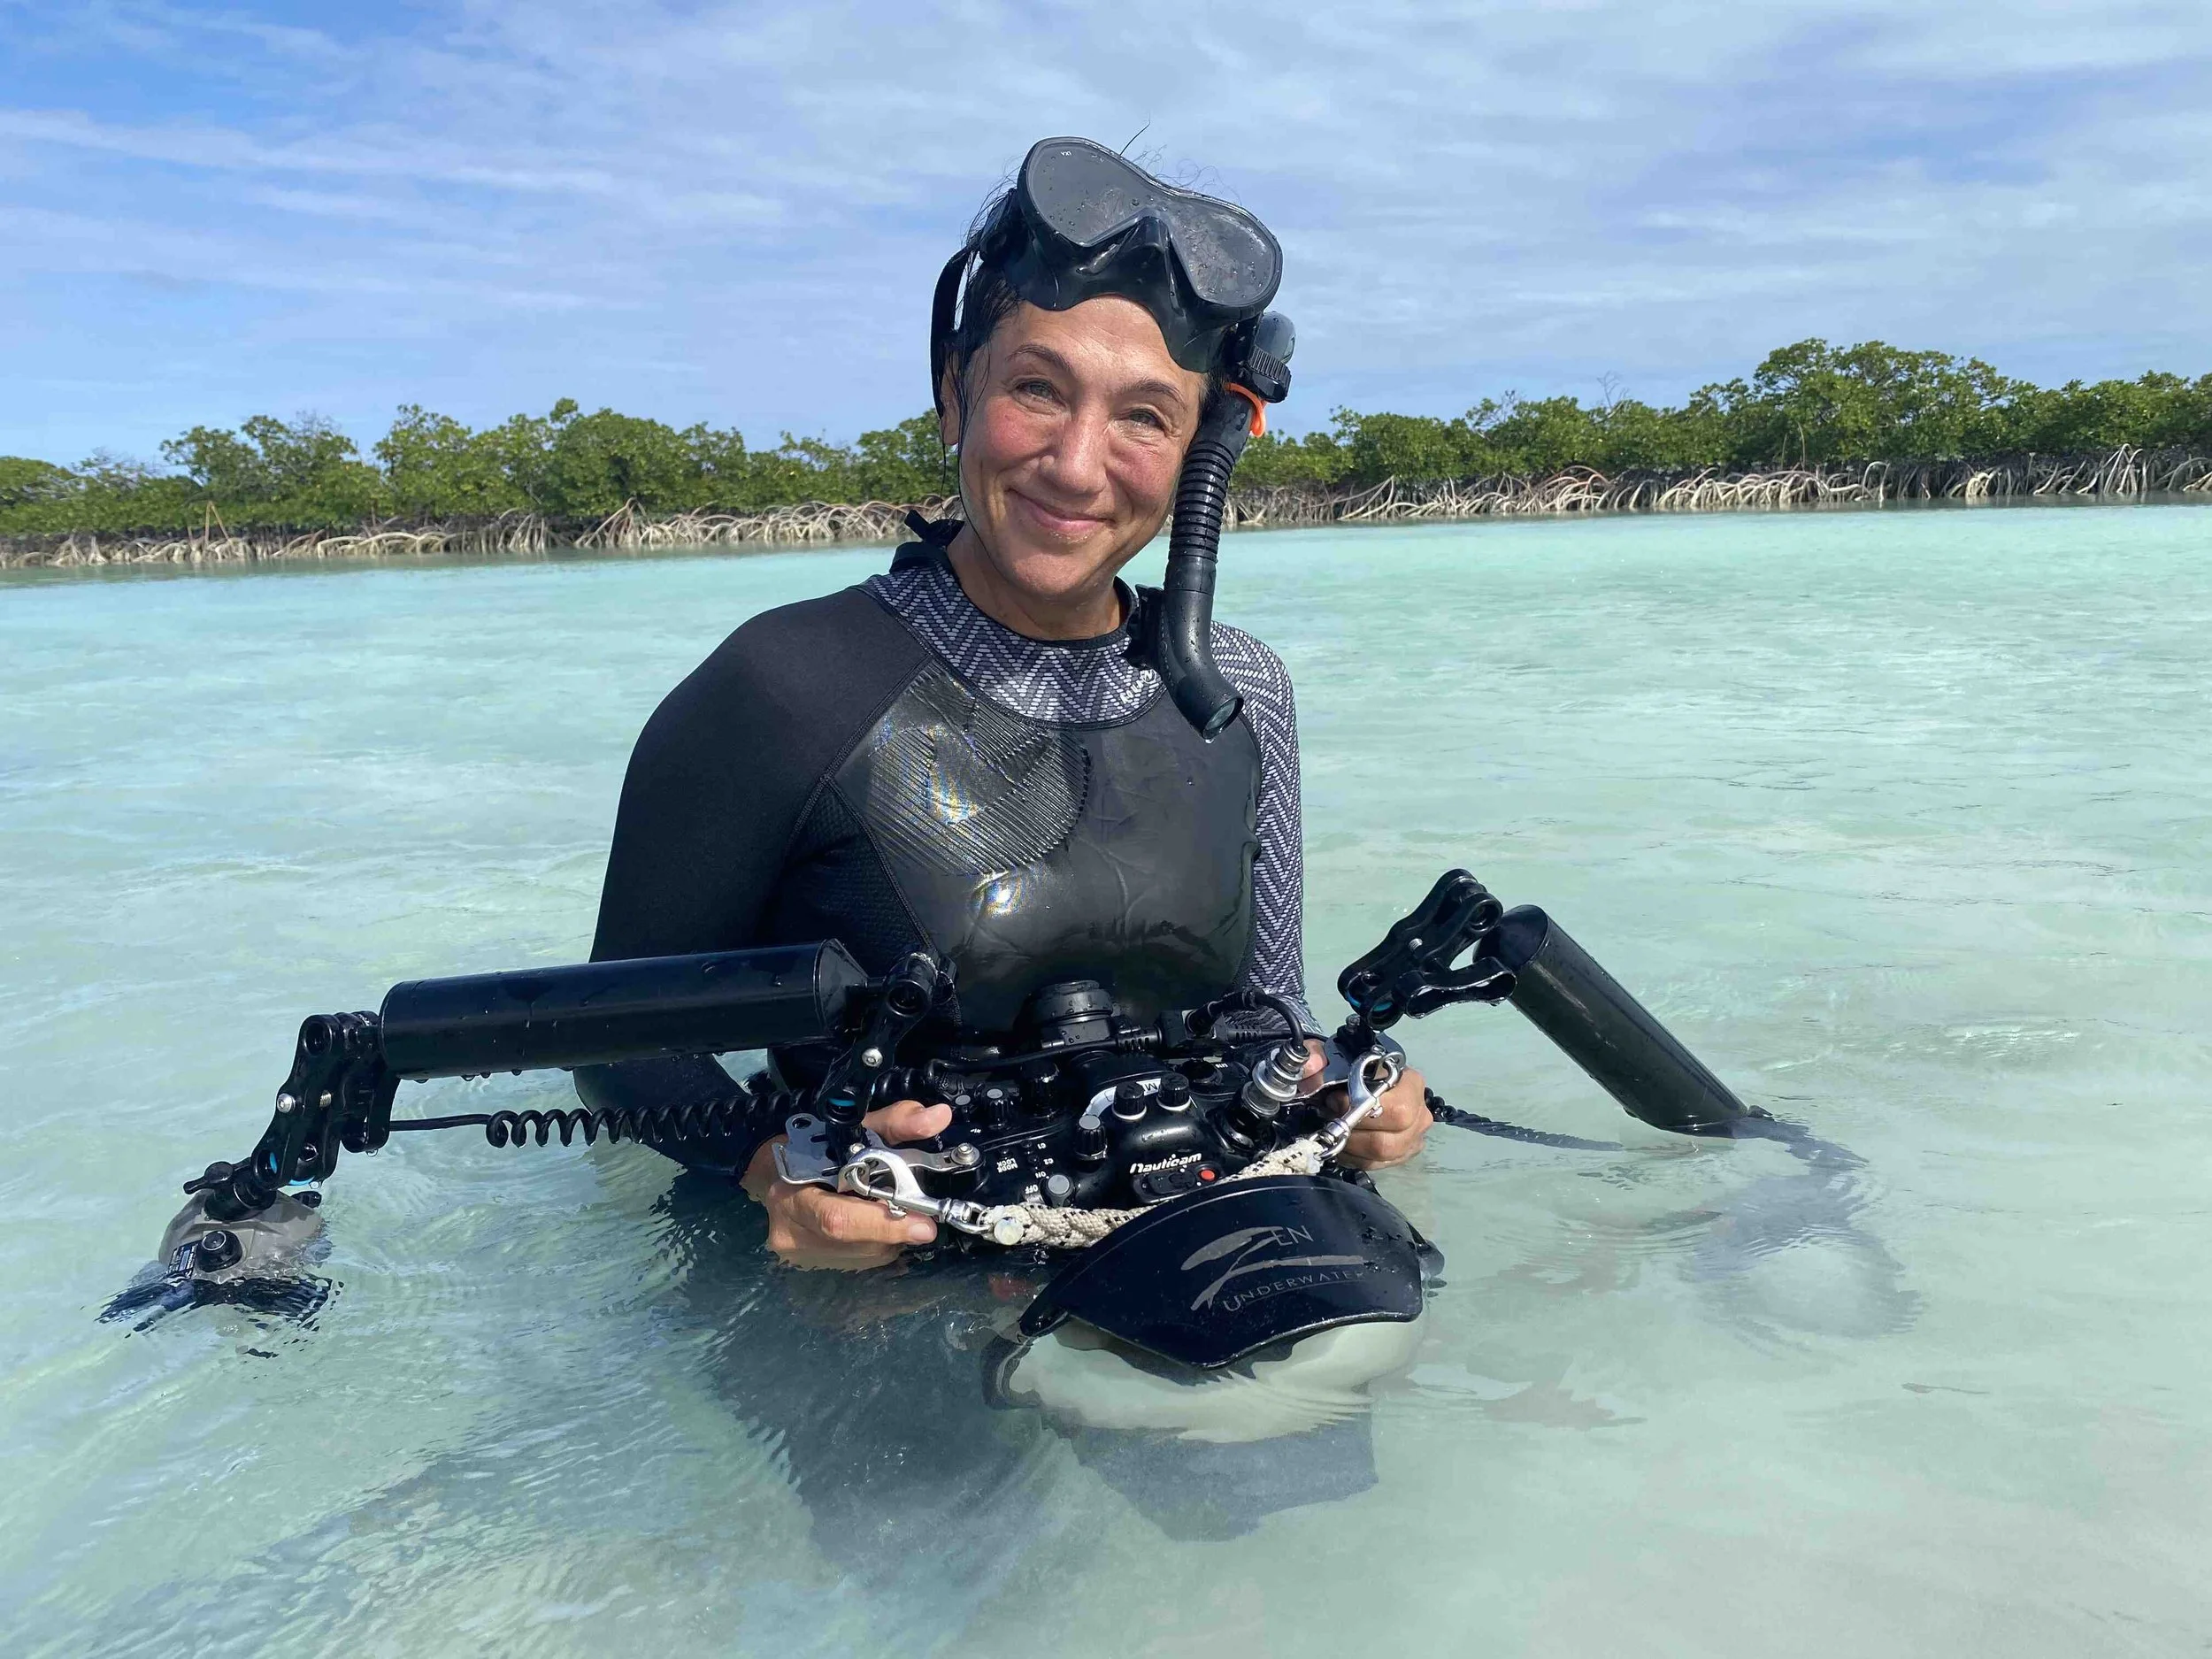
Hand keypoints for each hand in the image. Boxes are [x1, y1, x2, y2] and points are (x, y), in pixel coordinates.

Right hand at [741, 1098, 952, 1269]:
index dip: (882, 1224)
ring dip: (891, 1237)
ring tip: (892, 1210)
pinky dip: (880, 1243)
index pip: (837, 1219)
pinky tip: (876, 1224)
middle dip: (897, 1228)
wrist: (775, 1174)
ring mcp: (802, 1256)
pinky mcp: (815, 1267)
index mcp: (792, 1195)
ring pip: (866, 1256)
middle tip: (923, 1217)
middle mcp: (791, 1234)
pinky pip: (863, 1261)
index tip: (924, 1226)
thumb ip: (896, 1122)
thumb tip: (938, 1117)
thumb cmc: (815, 1148)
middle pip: (859, 1242)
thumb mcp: (854, 1129)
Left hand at [1302, 1042, 1431, 1169]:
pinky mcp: (1404, 1154)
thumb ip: (1320, 1058)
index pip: (1395, 1110)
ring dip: (1351, 1147)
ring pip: (1382, 1157)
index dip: (1360, 1111)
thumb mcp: (1338, 1057)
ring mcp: (1414, 1138)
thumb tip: (1310, 1068)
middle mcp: (1420, 1114)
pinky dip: (1354, 1157)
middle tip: (1333, 1119)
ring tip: (1336, 1131)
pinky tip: (1344, 1142)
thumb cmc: (1357, 1068)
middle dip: (1351, 1134)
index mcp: (1412, 1084)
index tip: (1333, 1101)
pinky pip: (1377, 1164)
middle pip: (1387, 1142)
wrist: (1367, 1079)